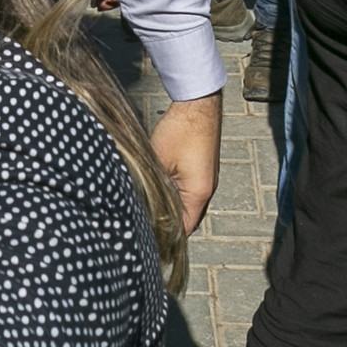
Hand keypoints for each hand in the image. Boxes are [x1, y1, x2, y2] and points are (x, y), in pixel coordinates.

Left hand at [152, 92, 220, 233]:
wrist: (198, 105)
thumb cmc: (180, 130)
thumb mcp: (158, 161)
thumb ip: (152, 186)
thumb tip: (140, 203)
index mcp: (198, 194)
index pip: (184, 228)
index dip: (167, 236)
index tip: (149, 240)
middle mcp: (206, 190)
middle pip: (187, 219)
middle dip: (167, 224)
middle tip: (144, 227)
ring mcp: (206, 180)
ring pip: (186, 204)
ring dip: (171, 208)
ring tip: (149, 211)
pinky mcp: (202, 170)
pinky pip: (188, 190)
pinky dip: (175, 194)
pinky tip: (159, 191)